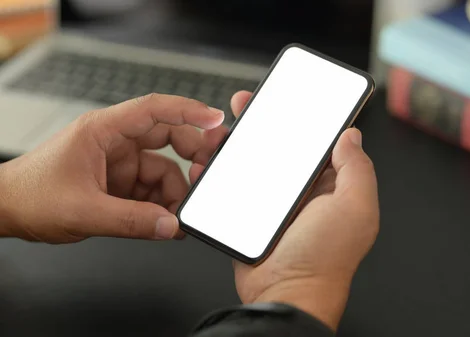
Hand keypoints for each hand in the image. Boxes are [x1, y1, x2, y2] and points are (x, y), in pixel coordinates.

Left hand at [0, 94, 227, 242]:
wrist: (6, 212)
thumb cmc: (29, 196)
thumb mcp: (82, 210)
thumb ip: (131, 221)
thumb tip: (171, 225)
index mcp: (103, 130)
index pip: (154, 110)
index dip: (189, 112)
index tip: (216, 120)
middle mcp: (114, 142)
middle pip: (168, 137)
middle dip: (192, 156)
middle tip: (209, 173)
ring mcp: (118, 163)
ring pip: (163, 170)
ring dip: (175, 193)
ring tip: (177, 217)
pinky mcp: (119, 183)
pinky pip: (152, 190)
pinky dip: (162, 206)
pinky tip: (164, 222)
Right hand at [190, 91, 379, 330]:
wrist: (285, 294)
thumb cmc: (325, 259)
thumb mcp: (354, 208)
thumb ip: (357, 169)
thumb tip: (351, 135)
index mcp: (331, 185)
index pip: (321, 142)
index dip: (308, 118)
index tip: (293, 97)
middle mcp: (303, 191)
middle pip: (283, 146)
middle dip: (265, 122)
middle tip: (249, 104)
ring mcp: (274, 202)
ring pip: (255, 162)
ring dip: (239, 144)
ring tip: (224, 131)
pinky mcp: (249, 214)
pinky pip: (234, 186)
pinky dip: (220, 172)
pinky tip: (209, 162)